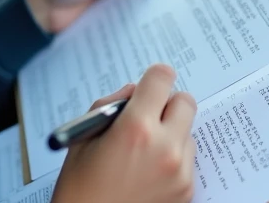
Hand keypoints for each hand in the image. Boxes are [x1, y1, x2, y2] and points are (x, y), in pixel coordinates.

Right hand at [51, 64, 196, 202]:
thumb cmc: (80, 186)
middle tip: (148, 117)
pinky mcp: (186, 191)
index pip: (163, 77)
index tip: (149, 85)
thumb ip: (112, 103)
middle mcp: (164, 147)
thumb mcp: (85, 135)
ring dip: (171, 133)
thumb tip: (136, 91)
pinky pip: (187, 160)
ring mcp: (179, 171)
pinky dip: (173, 159)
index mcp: (135, 127)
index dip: (153, 78)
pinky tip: (148, 173)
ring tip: (142, 153)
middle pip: (185, 101)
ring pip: (188, 132)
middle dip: (167, 104)